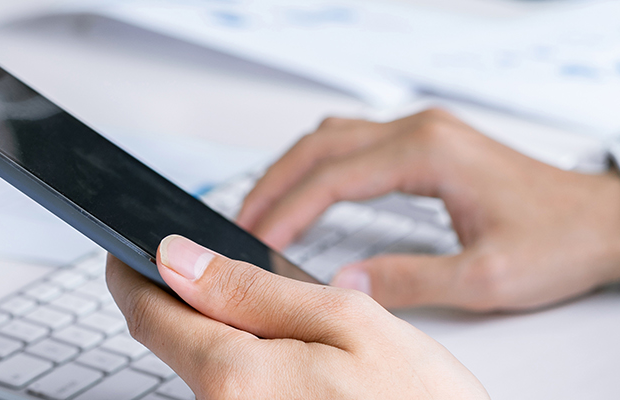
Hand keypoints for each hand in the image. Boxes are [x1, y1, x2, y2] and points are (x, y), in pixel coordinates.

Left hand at [106, 235, 486, 398]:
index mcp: (234, 379)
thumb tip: (175, 257)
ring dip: (225, 341)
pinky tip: (299, 370)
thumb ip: (251, 288)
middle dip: (189, 304)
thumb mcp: (348, 323)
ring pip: (205, 372)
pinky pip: (232, 398)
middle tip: (227, 275)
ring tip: (292, 332)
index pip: (147, 313)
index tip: (123, 247)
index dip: (130, 271)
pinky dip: (249, 374)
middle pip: (175, 344)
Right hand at [236, 109, 619, 310]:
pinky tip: (306, 193)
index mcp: (428, 153)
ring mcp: (424, 133)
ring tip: (261, 209)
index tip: (254, 240)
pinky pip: (352, 143)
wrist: (604, 223)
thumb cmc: (559, 240)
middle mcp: (422, 132)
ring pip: (332, 138)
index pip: (331, 178)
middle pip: (319, 146)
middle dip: (272, 186)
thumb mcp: (483, 276)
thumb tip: (346, 285)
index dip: (285, 211)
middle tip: (240, 225)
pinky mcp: (429, 144)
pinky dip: (317, 167)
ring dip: (291, 171)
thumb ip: (409, 280)